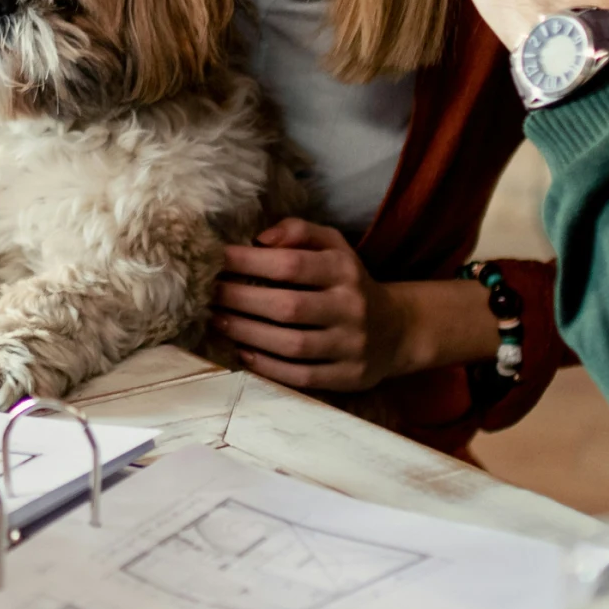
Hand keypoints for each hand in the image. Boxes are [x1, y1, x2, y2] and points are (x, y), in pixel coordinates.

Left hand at [214, 220, 418, 391]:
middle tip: (210, 294)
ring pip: (292, 344)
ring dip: (247, 333)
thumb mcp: (334, 246)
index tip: (217, 259)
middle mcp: (351, 307)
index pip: (292, 264)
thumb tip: (261, 239)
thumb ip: (299, 232)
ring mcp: (351, 345)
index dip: (249, 261)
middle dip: (241, 300)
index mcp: (345, 270)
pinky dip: (268, 367)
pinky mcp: (348, 376)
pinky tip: (243, 353)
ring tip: (218, 321)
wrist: (398, 329)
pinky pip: (301, 376)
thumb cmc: (348, 282)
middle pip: (287, 306)